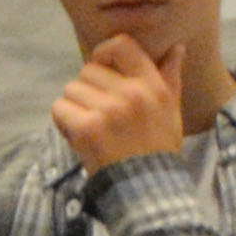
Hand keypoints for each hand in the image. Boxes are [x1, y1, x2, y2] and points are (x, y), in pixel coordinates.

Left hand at [51, 27, 190, 169]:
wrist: (147, 190)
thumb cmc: (158, 149)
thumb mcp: (171, 112)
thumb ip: (170, 78)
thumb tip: (175, 47)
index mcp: (152, 87)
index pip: (121, 45)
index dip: (104, 52)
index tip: (103, 68)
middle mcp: (131, 94)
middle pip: (88, 70)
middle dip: (89, 89)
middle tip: (101, 114)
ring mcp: (107, 111)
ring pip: (71, 89)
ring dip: (76, 107)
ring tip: (93, 128)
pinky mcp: (87, 128)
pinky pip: (60, 108)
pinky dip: (64, 122)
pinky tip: (80, 137)